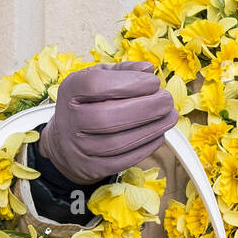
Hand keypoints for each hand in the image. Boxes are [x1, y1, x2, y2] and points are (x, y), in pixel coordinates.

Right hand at [39, 62, 177, 184]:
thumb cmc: (89, 103)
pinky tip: (159, 134)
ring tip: (170, 116)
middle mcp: (70, 120)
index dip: (129, 83)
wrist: (67, 142)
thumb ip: (123, 71)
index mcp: (70, 90)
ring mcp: (79, 147)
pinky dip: (146, 147)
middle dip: (145, 108)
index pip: (95, 84)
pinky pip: (123, 160)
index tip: (153, 82)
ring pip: (118, 142)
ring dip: (151, 129)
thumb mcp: (99, 79)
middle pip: (107, 117)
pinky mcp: (92, 167)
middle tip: (167, 101)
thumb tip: (147, 69)